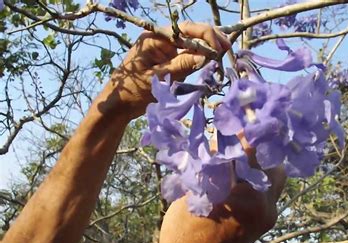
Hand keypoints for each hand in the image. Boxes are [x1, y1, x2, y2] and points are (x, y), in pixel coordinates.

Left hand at [104, 21, 230, 118]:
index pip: (185, 30)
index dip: (205, 36)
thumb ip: (183, 65)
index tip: (220, 48)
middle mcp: (161, 40)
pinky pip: (187, 55)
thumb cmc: (133, 91)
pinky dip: (200, 56)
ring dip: (207, 47)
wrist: (118, 106)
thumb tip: (208, 56)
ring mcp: (165, 50)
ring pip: (191, 44)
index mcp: (155, 38)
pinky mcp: (168, 61)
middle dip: (210, 39)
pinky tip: (212, 58)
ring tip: (224, 50)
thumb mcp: (159, 77)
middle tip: (228, 47)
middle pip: (190, 34)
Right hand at [156, 133, 286, 242]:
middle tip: (238, 140)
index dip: (245, 131)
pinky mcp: (268, 220)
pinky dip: (259, 179)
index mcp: (241, 195)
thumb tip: (219, 139)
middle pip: (272, 161)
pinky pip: (271, 190)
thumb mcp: (192, 193)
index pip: (253, 150)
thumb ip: (211, 166)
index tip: (236, 117)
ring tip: (241, 160)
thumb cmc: (183, 232)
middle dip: (257, 146)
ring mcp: (268, 214)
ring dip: (261, 163)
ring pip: (276, 176)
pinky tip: (241, 178)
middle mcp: (262, 204)